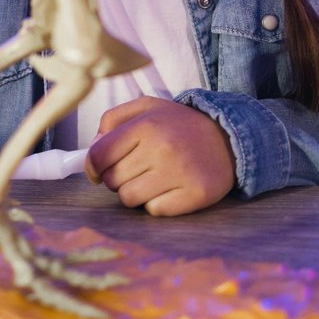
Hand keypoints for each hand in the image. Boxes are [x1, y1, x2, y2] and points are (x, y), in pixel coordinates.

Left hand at [83, 96, 234, 215]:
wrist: (227, 137)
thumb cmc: (178, 125)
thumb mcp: (146, 108)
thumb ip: (112, 120)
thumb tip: (91, 149)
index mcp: (146, 124)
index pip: (99, 155)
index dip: (92, 167)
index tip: (97, 171)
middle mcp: (162, 148)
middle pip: (112, 180)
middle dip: (118, 177)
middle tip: (137, 168)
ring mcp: (180, 173)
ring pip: (129, 198)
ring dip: (136, 192)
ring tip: (152, 178)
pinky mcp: (195, 194)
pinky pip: (154, 210)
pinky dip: (158, 203)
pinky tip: (170, 188)